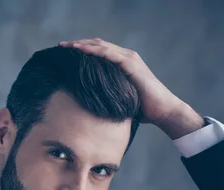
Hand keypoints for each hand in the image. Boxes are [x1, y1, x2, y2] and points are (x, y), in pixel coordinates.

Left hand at [58, 38, 203, 136]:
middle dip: (78, 44)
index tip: (64, 53)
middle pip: (97, 45)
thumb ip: (109, 96)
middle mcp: (126, 57)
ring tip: (67, 46)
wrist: (162, 110)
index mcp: (122, 63)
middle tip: (60, 46)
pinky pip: (109, 54)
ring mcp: (129, 59)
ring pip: (101, 46)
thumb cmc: (144, 109)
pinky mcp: (131, 64)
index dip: (82, 49)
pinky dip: (95, 51)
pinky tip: (82, 50)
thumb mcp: (121, 99)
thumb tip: (91, 106)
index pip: (99, 51)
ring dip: (82, 45)